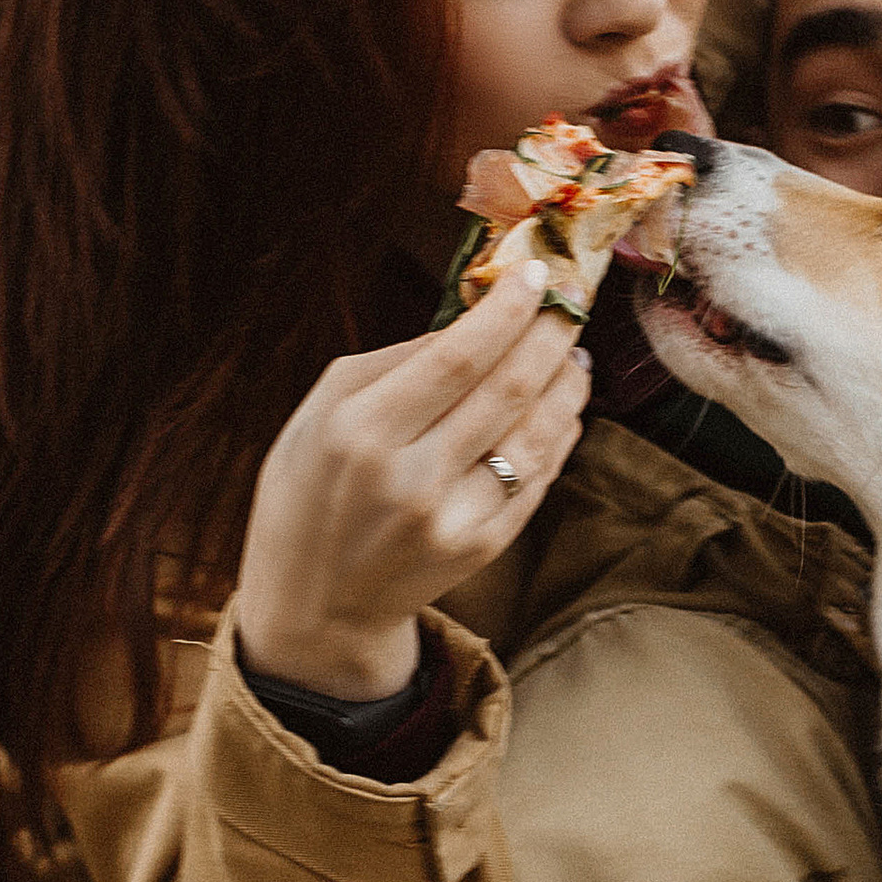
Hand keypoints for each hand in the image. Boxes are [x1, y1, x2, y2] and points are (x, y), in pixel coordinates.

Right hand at [236, 266, 588, 693]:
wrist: (315, 606)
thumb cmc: (309, 492)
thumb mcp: (317, 414)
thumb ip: (391, 362)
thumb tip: (471, 322)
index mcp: (359, 431)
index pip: (456, 357)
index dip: (507, 312)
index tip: (538, 276)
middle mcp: (410, 477)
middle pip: (508, 389)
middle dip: (550, 338)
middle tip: (570, 307)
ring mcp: (452, 519)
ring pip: (537, 434)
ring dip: (567, 385)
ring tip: (572, 355)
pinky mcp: (482, 549)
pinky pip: (538, 478)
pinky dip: (560, 436)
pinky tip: (561, 409)